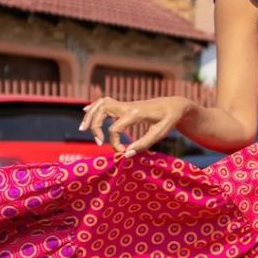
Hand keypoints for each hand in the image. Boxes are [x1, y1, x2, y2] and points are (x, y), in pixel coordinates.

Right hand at [78, 95, 192, 157]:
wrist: (175, 105)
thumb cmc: (169, 119)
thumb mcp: (159, 133)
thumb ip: (143, 144)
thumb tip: (127, 155)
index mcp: (135, 113)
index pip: (115, 128)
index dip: (115, 143)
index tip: (122, 152)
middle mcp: (127, 106)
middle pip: (102, 111)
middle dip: (95, 126)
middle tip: (98, 143)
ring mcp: (125, 104)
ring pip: (100, 104)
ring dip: (90, 115)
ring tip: (83, 128)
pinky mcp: (125, 106)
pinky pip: (104, 102)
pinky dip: (94, 106)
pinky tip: (86, 112)